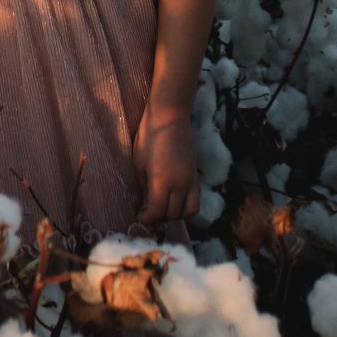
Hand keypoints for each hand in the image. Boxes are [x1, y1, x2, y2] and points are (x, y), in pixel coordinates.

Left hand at [134, 104, 199, 223]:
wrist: (170, 117)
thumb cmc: (149, 136)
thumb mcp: (139, 163)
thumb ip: (145, 186)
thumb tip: (147, 202)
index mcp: (162, 182)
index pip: (157, 212)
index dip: (147, 218)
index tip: (139, 216)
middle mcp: (180, 185)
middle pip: (173, 215)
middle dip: (159, 218)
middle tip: (148, 213)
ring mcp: (191, 181)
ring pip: (189, 212)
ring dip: (175, 215)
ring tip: (163, 209)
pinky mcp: (196, 175)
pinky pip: (195, 200)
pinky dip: (186, 207)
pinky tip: (175, 201)